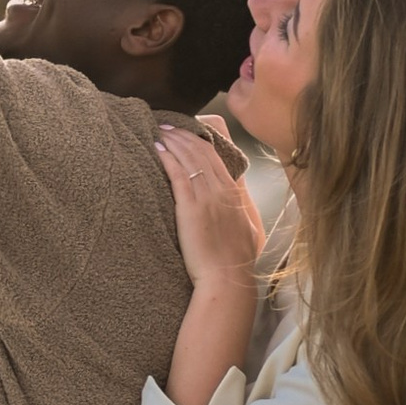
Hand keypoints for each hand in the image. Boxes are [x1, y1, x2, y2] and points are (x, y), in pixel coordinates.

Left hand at [154, 120, 263, 294]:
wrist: (227, 279)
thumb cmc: (236, 261)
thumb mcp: (247, 229)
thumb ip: (240, 210)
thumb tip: (236, 200)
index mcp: (234, 194)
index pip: (216, 157)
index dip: (199, 140)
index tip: (186, 132)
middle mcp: (222, 190)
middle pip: (201, 152)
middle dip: (182, 135)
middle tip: (166, 125)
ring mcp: (207, 198)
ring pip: (189, 159)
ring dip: (173, 141)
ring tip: (159, 131)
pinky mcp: (191, 209)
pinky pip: (178, 175)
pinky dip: (168, 158)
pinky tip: (158, 149)